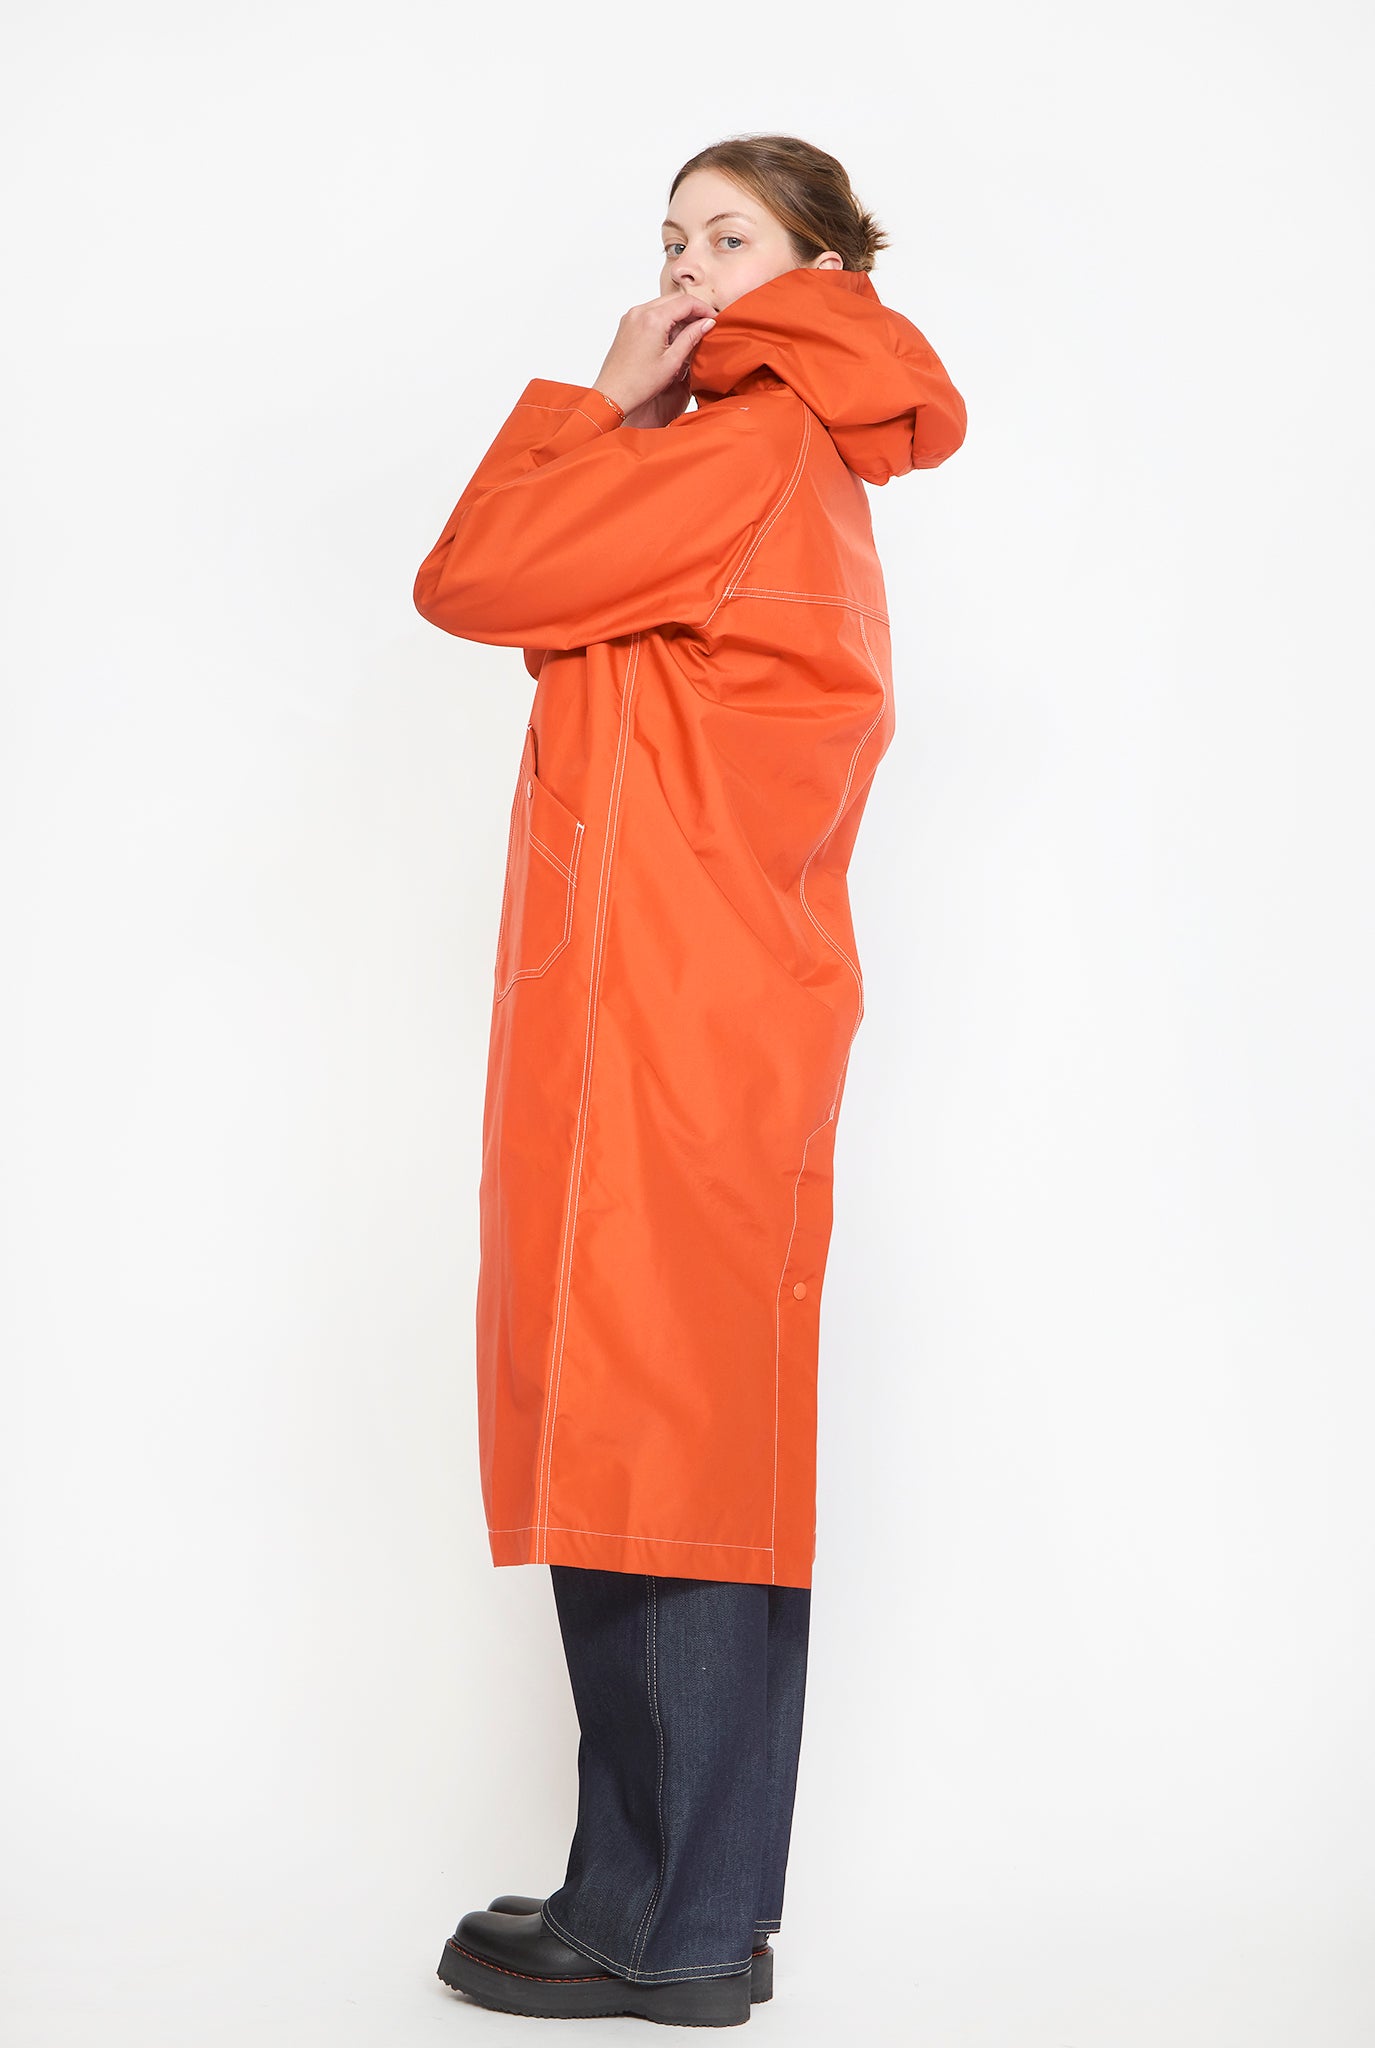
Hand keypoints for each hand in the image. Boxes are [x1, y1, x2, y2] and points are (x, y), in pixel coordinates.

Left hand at [592, 292, 716, 429]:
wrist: (612, 394)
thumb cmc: (639, 383)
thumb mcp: (672, 361)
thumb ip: (691, 337)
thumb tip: (707, 323)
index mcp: (653, 318)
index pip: (686, 302)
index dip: (704, 309)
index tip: (714, 320)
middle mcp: (640, 312)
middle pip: (674, 300)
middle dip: (692, 310)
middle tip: (705, 325)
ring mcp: (631, 316)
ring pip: (662, 305)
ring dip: (678, 314)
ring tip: (690, 333)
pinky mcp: (627, 323)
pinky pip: (650, 312)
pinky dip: (664, 319)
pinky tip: (672, 336)